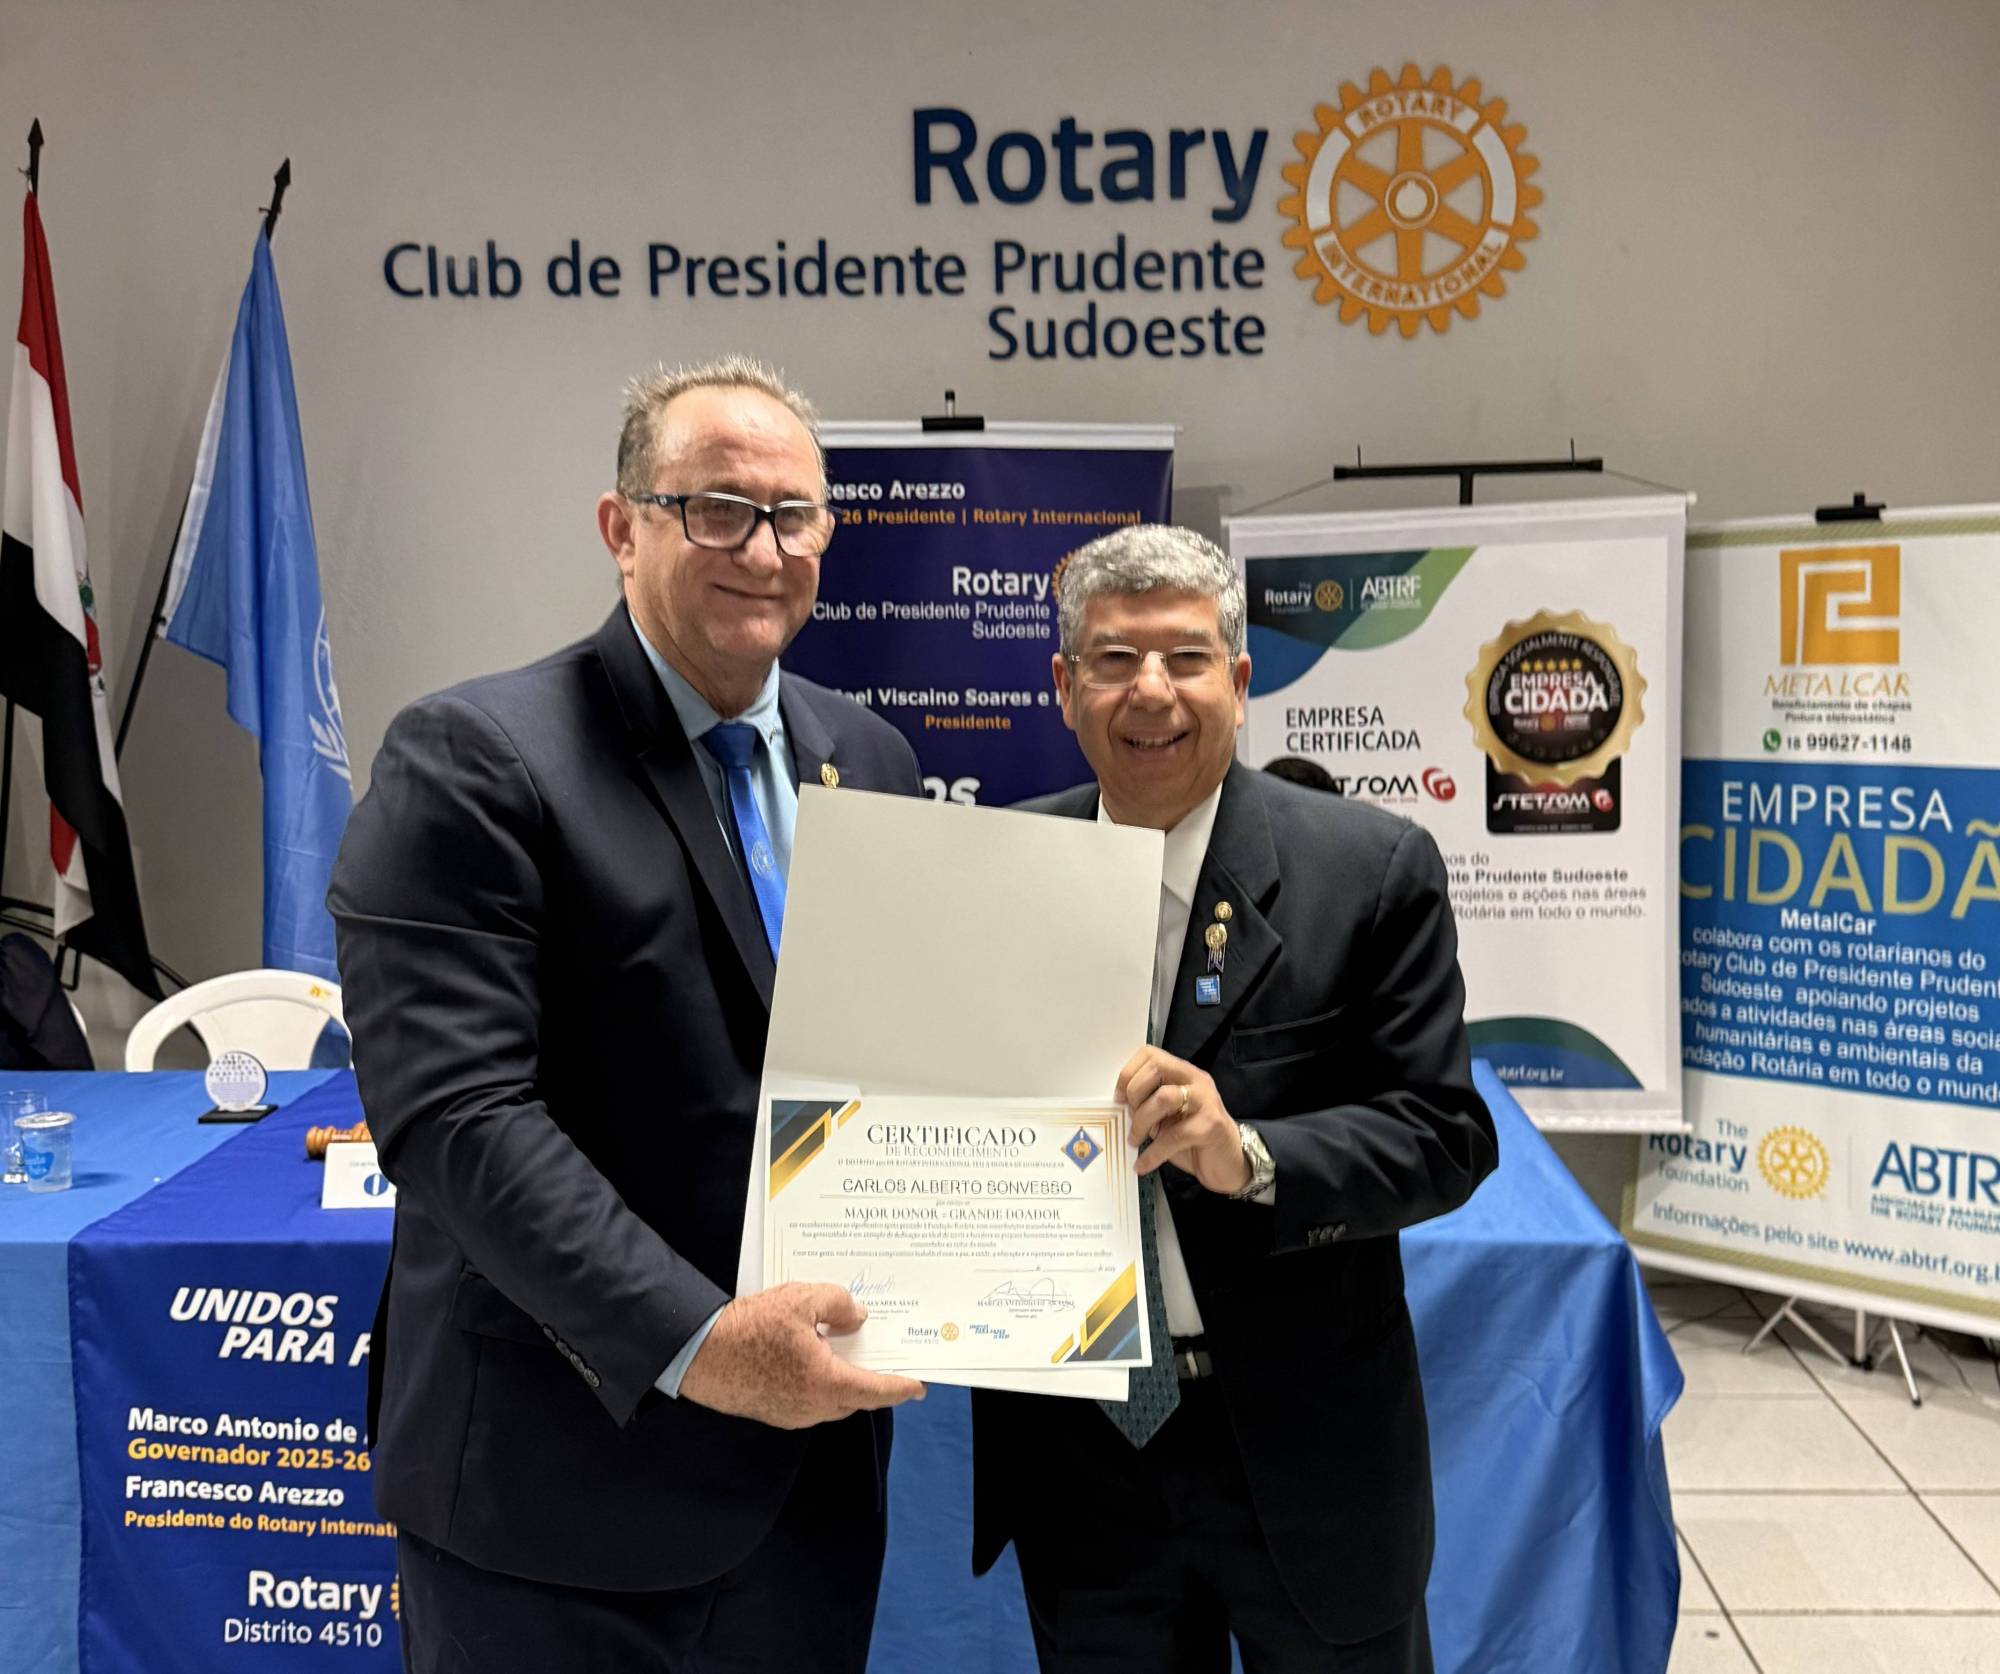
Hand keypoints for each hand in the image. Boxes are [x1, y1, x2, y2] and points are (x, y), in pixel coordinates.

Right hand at [678, 1283, 925, 1429]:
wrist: (697, 1353)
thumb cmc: (748, 1329)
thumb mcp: (801, 1299)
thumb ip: (838, 1305)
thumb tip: (856, 1318)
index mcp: (827, 1385)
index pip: (877, 1391)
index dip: (901, 1387)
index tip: (919, 1385)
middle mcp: (812, 1407)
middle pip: (855, 1395)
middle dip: (871, 1377)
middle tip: (881, 1353)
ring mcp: (790, 1414)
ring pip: (830, 1397)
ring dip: (841, 1376)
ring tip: (843, 1345)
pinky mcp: (772, 1411)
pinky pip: (807, 1397)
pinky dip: (818, 1379)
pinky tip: (811, 1352)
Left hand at [1116, 1046, 1250, 1195]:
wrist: (1227, 1163)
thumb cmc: (1193, 1139)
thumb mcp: (1168, 1116)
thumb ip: (1149, 1104)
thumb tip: (1119, 1106)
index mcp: (1183, 1073)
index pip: (1151, 1055)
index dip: (1128, 1074)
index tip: (1119, 1098)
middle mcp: (1196, 1081)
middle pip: (1156, 1069)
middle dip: (1134, 1095)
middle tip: (1129, 1118)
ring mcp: (1206, 1101)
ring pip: (1163, 1098)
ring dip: (1141, 1121)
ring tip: (1134, 1140)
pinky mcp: (1211, 1126)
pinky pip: (1173, 1136)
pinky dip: (1152, 1153)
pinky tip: (1143, 1164)